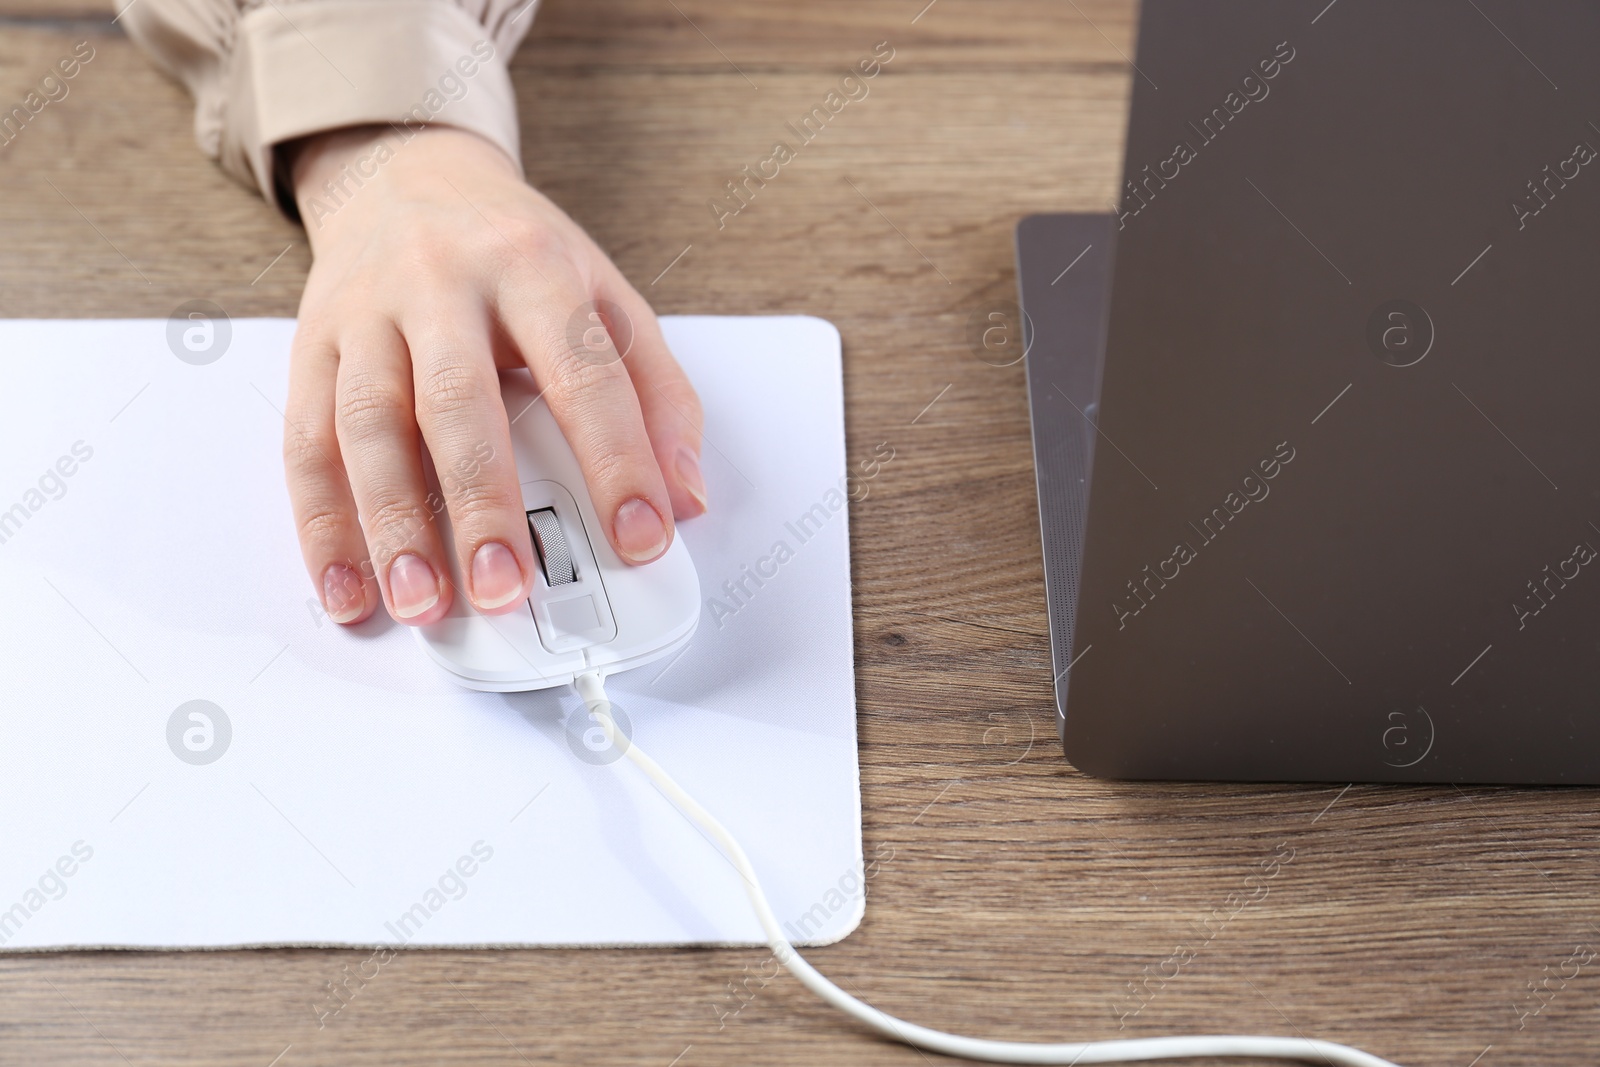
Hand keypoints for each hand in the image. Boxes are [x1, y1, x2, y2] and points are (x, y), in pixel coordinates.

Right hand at [282, 124, 705, 626]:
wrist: (408, 173)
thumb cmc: (517, 252)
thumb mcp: (607, 294)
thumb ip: (657, 393)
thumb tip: (687, 499)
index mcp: (534, 265)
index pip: (584, 371)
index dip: (618, 460)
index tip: (641, 539)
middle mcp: (442, 283)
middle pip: (457, 402)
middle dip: (482, 506)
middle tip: (505, 590)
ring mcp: (367, 315)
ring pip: (368, 426)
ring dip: (392, 526)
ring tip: (424, 603)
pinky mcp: (312, 347)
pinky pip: (305, 442)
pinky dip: (321, 526)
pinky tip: (344, 586)